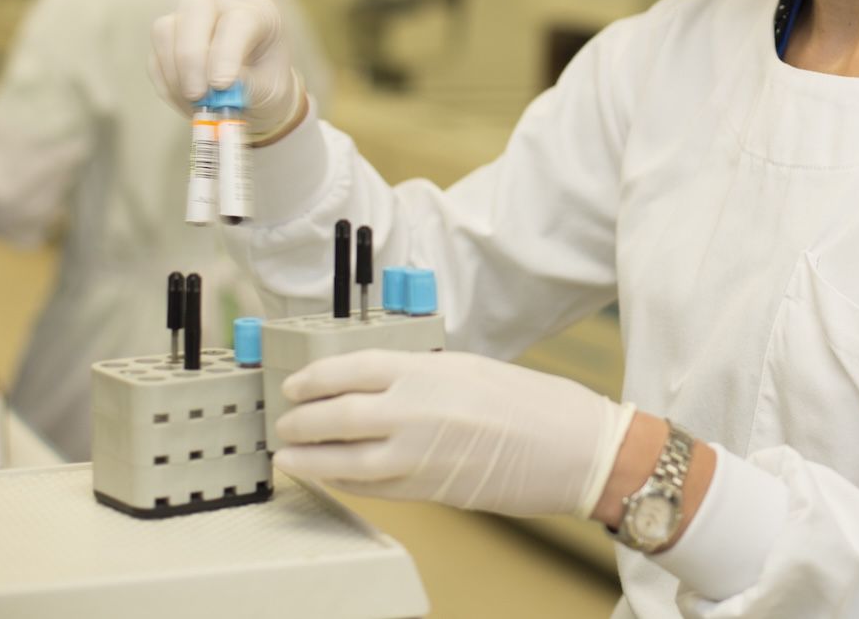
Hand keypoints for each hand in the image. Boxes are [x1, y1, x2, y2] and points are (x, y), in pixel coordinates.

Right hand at [149, 0, 302, 138]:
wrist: (255, 92)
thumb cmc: (268, 85)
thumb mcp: (270, 91)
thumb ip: (246, 88)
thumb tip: (217, 91)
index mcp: (260, 12)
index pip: (238, 20)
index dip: (226, 53)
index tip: (221, 86)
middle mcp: (223, 4)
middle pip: (195, 8)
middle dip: (191, 56)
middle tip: (197, 95)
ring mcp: (191, 17)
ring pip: (165, 30)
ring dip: (175, 74)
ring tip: (196, 105)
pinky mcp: (169, 36)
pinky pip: (155, 56)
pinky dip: (167, 84)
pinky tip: (186, 103)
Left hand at [273, 350, 632, 518]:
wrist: (573, 447)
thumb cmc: (532, 402)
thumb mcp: (470, 369)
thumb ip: (422, 376)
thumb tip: (379, 386)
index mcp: (426, 370)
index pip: (350, 369)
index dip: (315, 379)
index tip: (295, 385)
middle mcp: (413, 410)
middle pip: (336, 414)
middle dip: (302, 420)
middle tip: (285, 422)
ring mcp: (417, 454)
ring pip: (344, 457)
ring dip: (310, 457)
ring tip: (290, 456)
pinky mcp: (428, 489)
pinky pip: (372, 487)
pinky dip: (344, 481)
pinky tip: (331, 476)